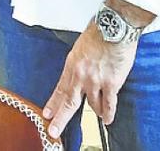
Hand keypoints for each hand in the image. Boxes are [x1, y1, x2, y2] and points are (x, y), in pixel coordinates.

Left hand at [42, 23, 137, 137]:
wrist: (113, 28)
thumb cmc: (98, 33)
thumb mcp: (80, 48)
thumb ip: (79, 64)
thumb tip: (80, 73)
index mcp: (71, 66)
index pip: (60, 89)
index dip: (53, 104)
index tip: (46, 115)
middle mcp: (80, 76)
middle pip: (69, 102)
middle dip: (60, 119)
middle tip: (53, 132)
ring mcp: (95, 81)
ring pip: (92, 105)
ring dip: (95, 112)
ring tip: (98, 117)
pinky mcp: (111, 83)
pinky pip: (109, 104)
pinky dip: (108, 114)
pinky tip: (107, 120)